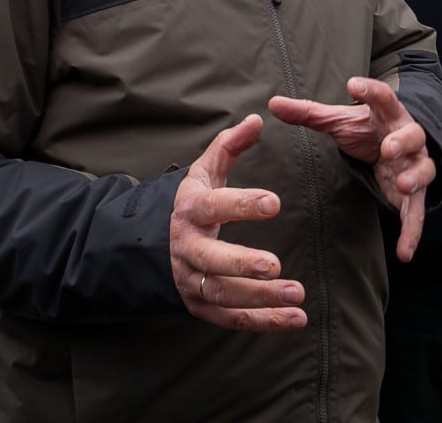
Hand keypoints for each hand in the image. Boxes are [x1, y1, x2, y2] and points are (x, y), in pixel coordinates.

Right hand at [170, 114, 306, 331]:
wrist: (145, 246)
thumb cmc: (189, 203)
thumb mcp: (203, 171)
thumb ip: (229, 145)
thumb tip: (257, 118)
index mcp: (191, 210)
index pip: (214, 206)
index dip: (242, 204)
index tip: (273, 203)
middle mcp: (187, 248)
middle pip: (212, 260)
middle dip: (242, 263)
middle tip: (275, 264)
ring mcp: (192, 280)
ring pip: (223, 294)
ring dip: (260, 299)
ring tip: (296, 294)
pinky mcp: (199, 306)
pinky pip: (230, 318)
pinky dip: (262, 322)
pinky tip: (295, 319)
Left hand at [269, 76, 434, 261]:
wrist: (395, 147)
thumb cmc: (367, 129)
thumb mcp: (339, 120)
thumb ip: (309, 113)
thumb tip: (273, 103)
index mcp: (386, 114)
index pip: (382, 96)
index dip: (370, 90)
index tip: (353, 84)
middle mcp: (406, 136)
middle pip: (412, 134)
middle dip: (402, 141)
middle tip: (388, 148)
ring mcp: (414, 164)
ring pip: (423, 169)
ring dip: (415, 177)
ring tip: (402, 185)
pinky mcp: (414, 193)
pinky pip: (417, 212)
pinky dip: (413, 231)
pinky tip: (405, 252)